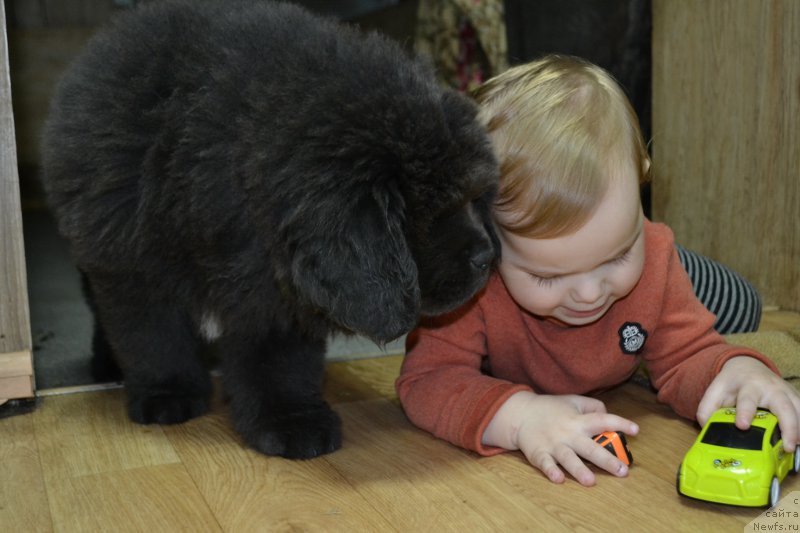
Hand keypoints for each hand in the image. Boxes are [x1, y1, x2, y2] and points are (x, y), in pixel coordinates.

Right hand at [482, 391, 638, 485]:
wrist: (520, 413)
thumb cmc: (550, 409)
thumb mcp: (572, 401)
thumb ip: (592, 406)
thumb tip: (608, 415)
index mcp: (578, 420)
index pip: (602, 420)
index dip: (619, 423)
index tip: (635, 430)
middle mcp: (568, 433)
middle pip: (589, 447)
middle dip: (606, 460)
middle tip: (622, 471)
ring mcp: (553, 444)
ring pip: (568, 458)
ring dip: (579, 470)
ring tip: (591, 482)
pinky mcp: (539, 453)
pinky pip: (545, 464)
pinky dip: (551, 471)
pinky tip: (558, 479)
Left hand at [697, 356, 799, 451]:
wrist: (747, 367)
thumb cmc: (731, 384)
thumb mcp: (715, 391)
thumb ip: (707, 409)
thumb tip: (707, 429)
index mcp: (748, 386)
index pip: (747, 399)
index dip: (745, 412)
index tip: (742, 425)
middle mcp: (771, 388)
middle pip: (784, 406)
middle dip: (788, 426)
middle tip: (787, 446)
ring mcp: (787, 393)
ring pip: (799, 409)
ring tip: (796, 447)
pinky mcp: (796, 398)